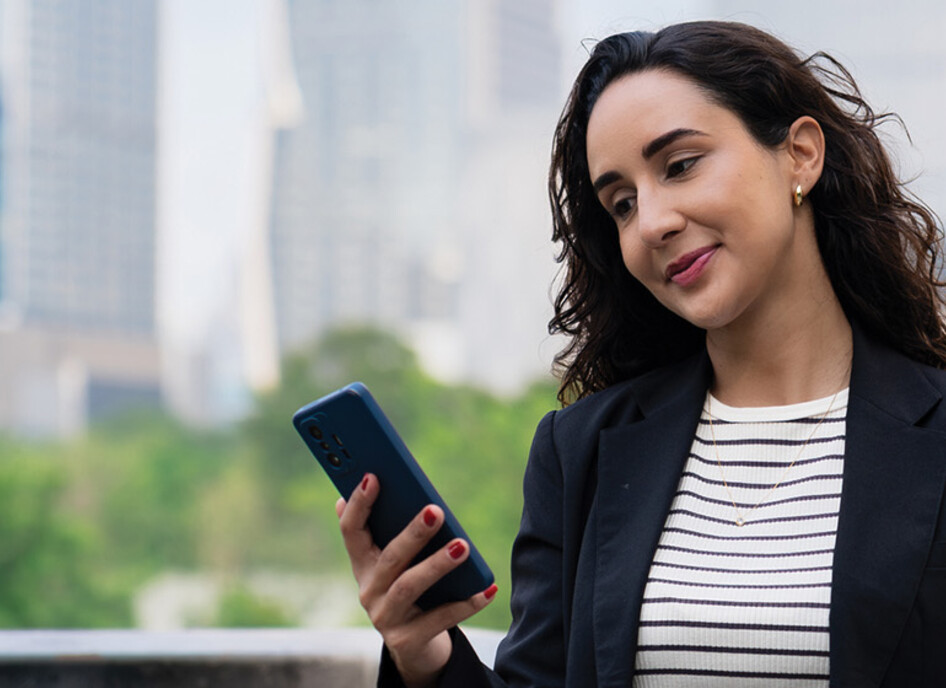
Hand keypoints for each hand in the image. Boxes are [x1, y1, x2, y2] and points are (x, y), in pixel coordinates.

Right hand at [336, 473, 497, 687]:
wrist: (417, 650)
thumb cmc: (412, 591)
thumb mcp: (399, 562)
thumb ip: (392, 529)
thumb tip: (373, 480)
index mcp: (363, 565)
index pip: (351, 531)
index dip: (359, 504)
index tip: (373, 477)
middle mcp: (368, 591)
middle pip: (389, 558)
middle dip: (412, 533)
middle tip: (435, 511)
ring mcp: (385, 618)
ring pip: (409, 586)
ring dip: (437, 564)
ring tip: (463, 546)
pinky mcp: (407, 641)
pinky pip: (439, 618)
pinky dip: (465, 603)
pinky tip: (487, 589)